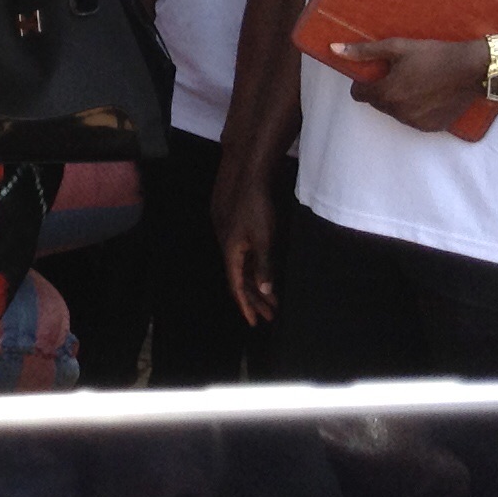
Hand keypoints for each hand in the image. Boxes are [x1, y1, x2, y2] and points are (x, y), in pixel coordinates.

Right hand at [214, 177, 280, 327]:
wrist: (246, 174)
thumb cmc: (257, 206)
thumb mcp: (265, 237)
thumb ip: (264, 264)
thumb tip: (264, 290)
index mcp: (232, 251)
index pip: (237, 286)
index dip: (247, 305)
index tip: (256, 322)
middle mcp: (226, 246)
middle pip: (239, 279)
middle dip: (255, 299)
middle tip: (270, 315)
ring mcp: (228, 235)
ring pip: (241, 267)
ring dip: (255, 284)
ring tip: (270, 298)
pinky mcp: (232, 226)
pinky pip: (241, 256)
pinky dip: (252, 268)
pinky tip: (260, 270)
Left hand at [334, 36, 491, 132]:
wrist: (472, 69)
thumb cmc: (434, 55)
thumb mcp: (397, 47)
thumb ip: (364, 51)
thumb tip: (334, 49)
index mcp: (386, 94)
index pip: (359, 95)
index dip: (364, 83)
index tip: (376, 73)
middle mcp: (399, 112)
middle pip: (378, 103)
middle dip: (383, 90)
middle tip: (401, 74)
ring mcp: (416, 122)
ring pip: (396, 112)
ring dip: (400, 101)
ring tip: (417, 82)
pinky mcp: (432, 127)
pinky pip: (414, 120)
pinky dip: (417, 110)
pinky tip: (429, 95)